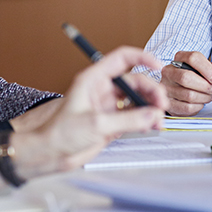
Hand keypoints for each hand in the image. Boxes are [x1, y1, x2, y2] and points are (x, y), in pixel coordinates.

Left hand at [13, 46, 168, 177]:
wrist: (50, 154)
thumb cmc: (60, 133)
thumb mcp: (96, 124)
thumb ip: (127, 119)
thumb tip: (153, 115)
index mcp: (94, 79)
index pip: (122, 58)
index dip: (141, 57)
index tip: (158, 65)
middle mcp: (103, 90)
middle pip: (135, 81)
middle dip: (151, 91)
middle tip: (161, 105)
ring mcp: (109, 106)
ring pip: (138, 99)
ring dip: (151, 107)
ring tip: (158, 120)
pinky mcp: (113, 122)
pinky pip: (135, 116)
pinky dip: (146, 120)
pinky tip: (152, 126)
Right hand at [159, 51, 211, 115]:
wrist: (180, 92)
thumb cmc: (194, 78)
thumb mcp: (204, 69)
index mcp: (179, 58)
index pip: (192, 58)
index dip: (207, 69)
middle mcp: (169, 72)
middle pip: (186, 77)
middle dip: (205, 86)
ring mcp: (166, 88)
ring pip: (188, 95)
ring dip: (204, 97)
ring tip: (209, 96)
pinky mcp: (168, 103)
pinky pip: (187, 107)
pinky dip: (198, 106)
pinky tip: (201, 102)